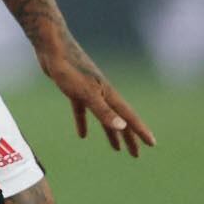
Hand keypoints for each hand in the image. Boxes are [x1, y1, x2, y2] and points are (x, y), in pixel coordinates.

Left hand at [38, 36, 155, 159]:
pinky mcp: (74, 90)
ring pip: (104, 117)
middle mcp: (102, 93)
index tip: (152, 144)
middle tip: (136, 155)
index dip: (140, 131)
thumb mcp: (86, 93)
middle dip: (129, 137)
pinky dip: (84, 122)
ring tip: (117, 149)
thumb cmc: (69, 69)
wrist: (51, 48)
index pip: (128, 116)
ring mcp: (89, 91)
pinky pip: (83, 111)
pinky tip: (82, 135)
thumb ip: (103, 111)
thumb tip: (122, 127)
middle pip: (119, 119)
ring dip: (110, 132)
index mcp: (108, 94)